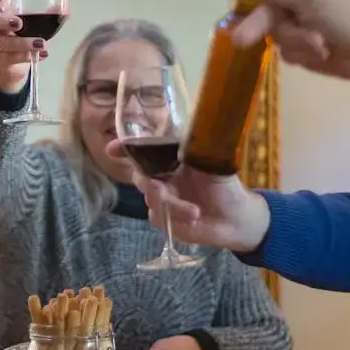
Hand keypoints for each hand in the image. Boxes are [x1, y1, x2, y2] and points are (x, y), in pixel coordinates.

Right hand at [0, 0, 48, 93]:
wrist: (11, 65)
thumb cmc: (21, 37)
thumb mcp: (32, 25)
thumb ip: (45, 17)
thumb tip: (60, 8)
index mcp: (2, 15)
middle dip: (4, 21)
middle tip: (19, 23)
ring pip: (3, 42)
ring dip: (23, 43)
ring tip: (41, 43)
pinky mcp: (3, 61)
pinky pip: (13, 59)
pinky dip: (29, 56)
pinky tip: (43, 55)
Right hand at [104, 140, 269, 252]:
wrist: (237, 219)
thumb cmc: (226, 186)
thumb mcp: (215, 162)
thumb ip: (198, 149)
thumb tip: (194, 129)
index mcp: (171, 160)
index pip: (143, 151)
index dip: (125, 148)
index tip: (113, 148)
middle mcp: (162, 178)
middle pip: (140, 177)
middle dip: (147, 183)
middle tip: (160, 188)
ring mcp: (162, 200)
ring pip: (151, 200)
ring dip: (171, 205)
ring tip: (194, 212)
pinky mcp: (164, 221)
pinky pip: (157, 218)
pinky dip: (176, 219)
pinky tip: (194, 219)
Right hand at [222, 0, 349, 84]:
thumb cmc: (347, 17)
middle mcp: (294, 0)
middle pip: (261, 9)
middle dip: (257, 25)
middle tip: (240, 41)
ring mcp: (297, 25)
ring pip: (273, 34)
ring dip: (294, 41)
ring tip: (318, 45)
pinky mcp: (302, 48)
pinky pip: (285, 52)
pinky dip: (301, 54)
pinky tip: (320, 54)